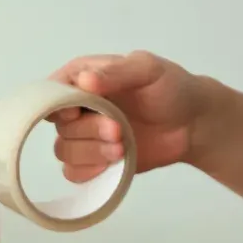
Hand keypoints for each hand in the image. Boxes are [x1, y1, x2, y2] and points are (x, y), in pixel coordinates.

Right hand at [49, 51, 208, 180]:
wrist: (192, 124)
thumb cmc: (171, 88)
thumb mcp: (147, 69)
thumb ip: (116, 72)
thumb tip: (83, 80)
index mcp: (82, 78)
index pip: (51, 92)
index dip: (58, 106)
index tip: (78, 112)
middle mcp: (79, 107)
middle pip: (60, 127)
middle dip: (88, 132)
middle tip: (118, 130)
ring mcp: (86, 136)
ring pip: (64, 152)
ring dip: (91, 153)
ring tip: (122, 148)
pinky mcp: (95, 161)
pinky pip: (73, 173)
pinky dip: (88, 172)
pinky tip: (110, 164)